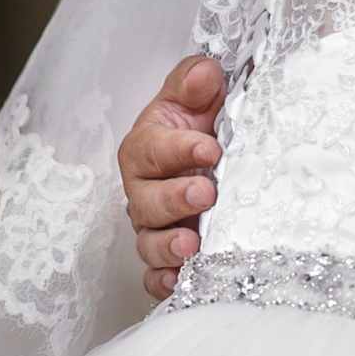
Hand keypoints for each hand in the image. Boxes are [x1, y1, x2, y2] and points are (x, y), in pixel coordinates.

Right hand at [117, 54, 226, 299]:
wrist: (211, 152)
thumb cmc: (200, 123)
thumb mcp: (199, 95)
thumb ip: (196, 82)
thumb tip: (204, 74)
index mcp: (146, 148)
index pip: (153, 149)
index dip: (179, 149)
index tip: (210, 148)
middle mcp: (143, 190)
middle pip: (146, 201)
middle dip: (174, 199)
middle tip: (206, 193)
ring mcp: (154, 225)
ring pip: (147, 242)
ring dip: (167, 246)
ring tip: (191, 246)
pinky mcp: (166, 254)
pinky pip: (154, 274)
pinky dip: (162, 281)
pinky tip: (178, 281)